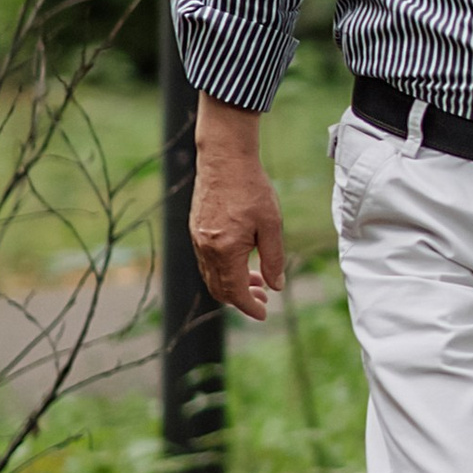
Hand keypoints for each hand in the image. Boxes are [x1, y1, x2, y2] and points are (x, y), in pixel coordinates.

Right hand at [190, 99, 283, 320]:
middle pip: (219, 289)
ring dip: (232, 284)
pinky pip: (207, 260)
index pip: (234, 292)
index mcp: (225, 250)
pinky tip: (242, 260)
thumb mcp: (272, 225)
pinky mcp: (196, 229)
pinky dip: (223, 269)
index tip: (263, 314)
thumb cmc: (252, 188)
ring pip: (212, 275)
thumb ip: (273, 259)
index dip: (249, 307)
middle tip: (264, 298)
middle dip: (241, 299)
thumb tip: (276, 286)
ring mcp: (197, 239)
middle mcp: (206, 248)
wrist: (225, 158)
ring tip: (257, 280)